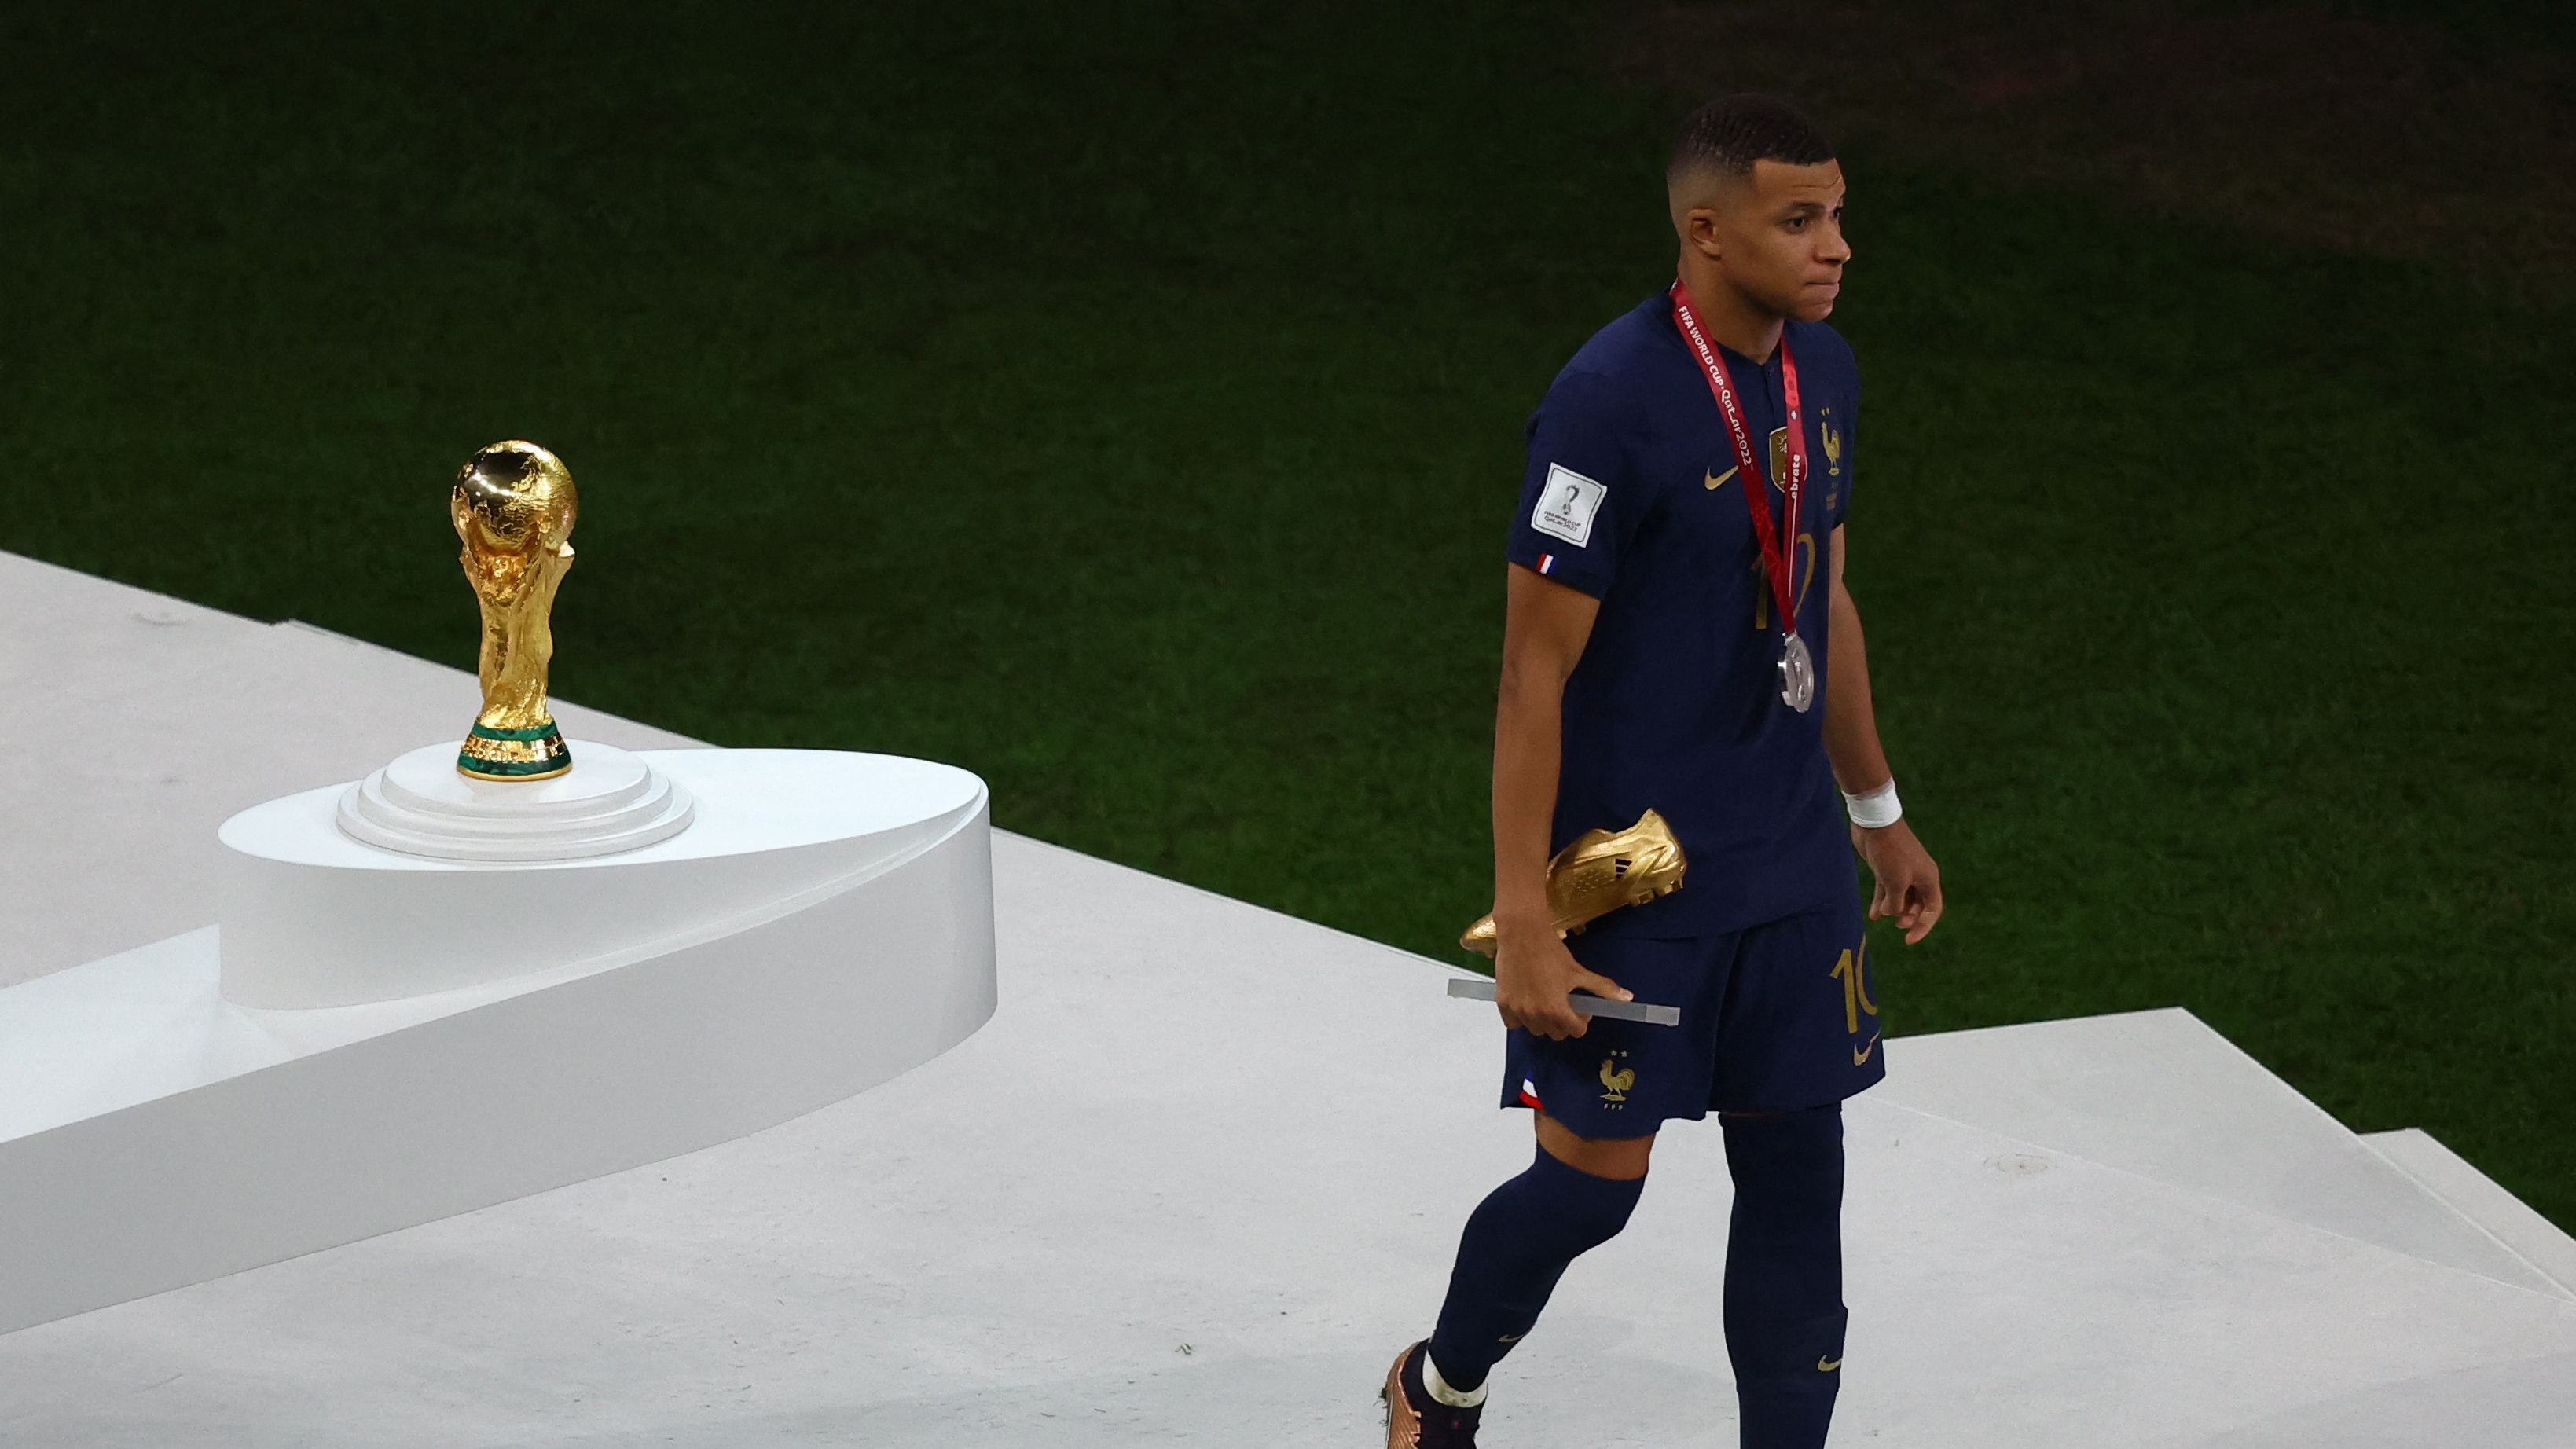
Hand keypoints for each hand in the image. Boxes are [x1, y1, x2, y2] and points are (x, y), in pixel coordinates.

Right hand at [1492, 917, 1630, 1039]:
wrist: (1522, 933)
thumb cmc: (1550, 950)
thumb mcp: (1578, 971)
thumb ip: (1602, 988)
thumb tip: (1627, 997)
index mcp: (1557, 1009)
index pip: (1575, 1031)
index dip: (1581, 1020)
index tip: (1579, 1009)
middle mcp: (1536, 1014)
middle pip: (1555, 1033)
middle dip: (1563, 1022)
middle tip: (1563, 1003)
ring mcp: (1518, 1010)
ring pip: (1535, 1029)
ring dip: (1542, 1020)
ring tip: (1545, 999)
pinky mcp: (1503, 1003)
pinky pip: (1513, 1023)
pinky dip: (1520, 1017)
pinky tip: (1527, 1001)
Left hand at [1852, 817, 1941, 943]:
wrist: (1875, 824)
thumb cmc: (1890, 853)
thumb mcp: (1896, 883)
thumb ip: (1896, 904)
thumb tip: (1890, 913)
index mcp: (1929, 879)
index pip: (1932, 910)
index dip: (1922, 927)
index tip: (1908, 939)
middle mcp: (1919, 877)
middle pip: (1917, 905)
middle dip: (1907, 917)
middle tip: (1896, 924)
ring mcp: (1902, 873)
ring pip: (1901, 898)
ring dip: (1892, 909)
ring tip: (1880, 915)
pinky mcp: (1886, 869)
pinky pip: (1886, 890)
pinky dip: (1881, 901)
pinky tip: (1872, 915)